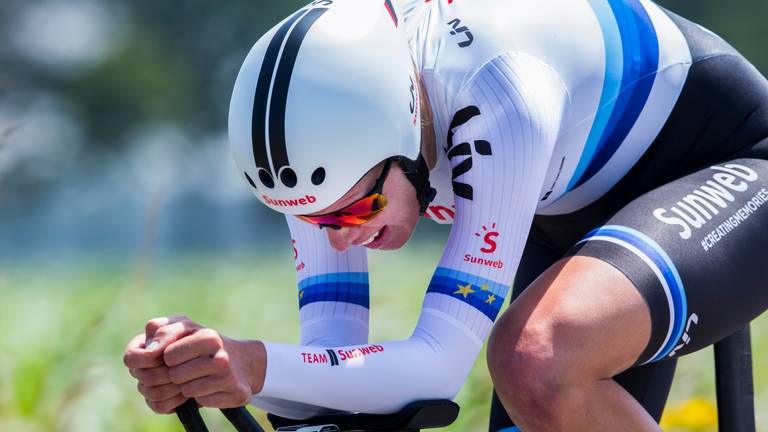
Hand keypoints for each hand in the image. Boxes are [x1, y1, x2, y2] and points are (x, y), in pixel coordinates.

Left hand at [124, 316, 266, 412]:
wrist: (244, 361)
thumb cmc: (205, 343)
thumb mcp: (185, 328)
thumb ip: (162, 332)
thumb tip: (149, 352)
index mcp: (209, 337)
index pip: (168, 355)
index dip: (169, 357)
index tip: (180, 354)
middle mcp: (222, 357)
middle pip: (175, 376)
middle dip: (177, 373)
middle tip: (191, 366)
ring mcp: (229, 377)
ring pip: (187, 391)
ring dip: (188, 386)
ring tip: (201, 376)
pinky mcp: (236, 394)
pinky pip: (203, 402)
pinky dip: (203, 396)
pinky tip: (212, 387)